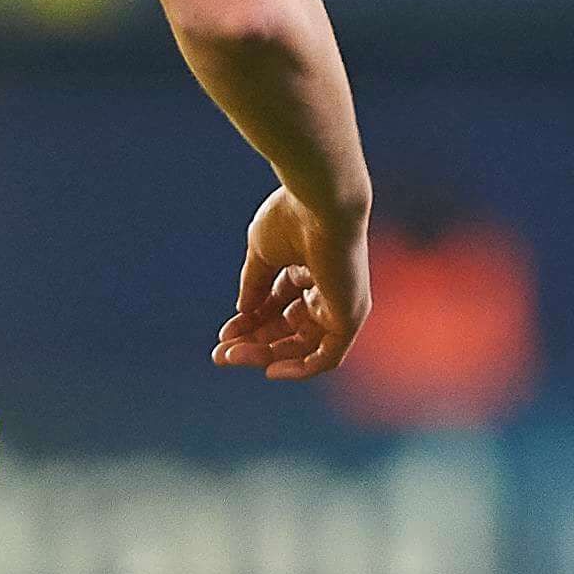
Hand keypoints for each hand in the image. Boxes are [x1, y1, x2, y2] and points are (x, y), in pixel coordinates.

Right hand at [213, 186, 367, 381]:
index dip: (250, 323)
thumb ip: (254, 285)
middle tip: (223, 354)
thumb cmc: (293, 218)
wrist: (321, 204)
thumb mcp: (263, 254)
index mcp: (308, 267)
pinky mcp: (350, 317)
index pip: (277, 306)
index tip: (224, 333)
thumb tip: (242, 314)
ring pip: (302, 345)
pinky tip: (270, 369)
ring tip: (234, 356)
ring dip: (267, 354)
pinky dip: (300, 368)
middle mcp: (327, 288)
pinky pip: (327, 357)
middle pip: (288, 328)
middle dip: (254, 342)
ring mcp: (341, 304)